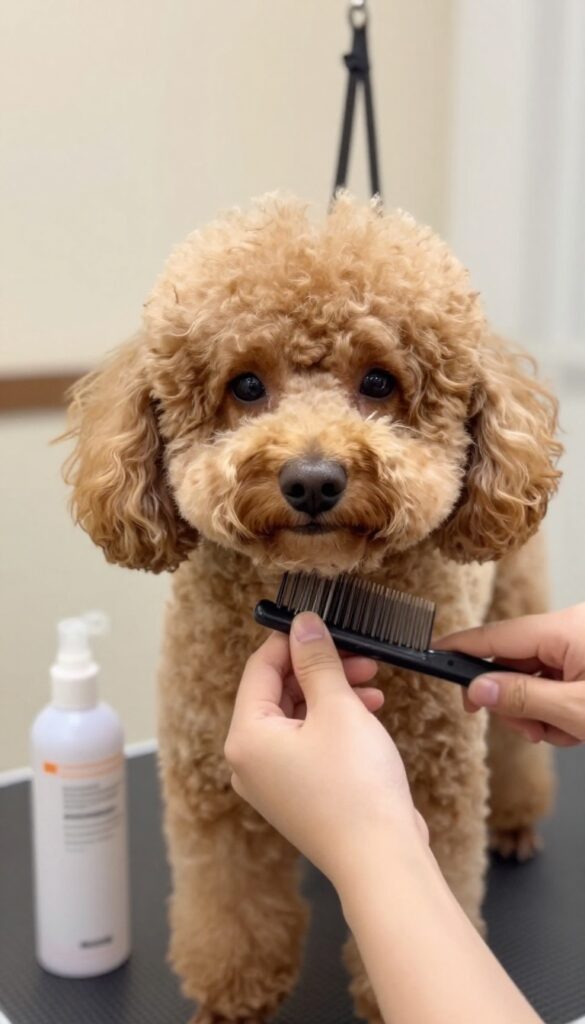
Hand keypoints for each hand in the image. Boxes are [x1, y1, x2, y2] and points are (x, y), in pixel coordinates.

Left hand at [225, 613, 425, 887]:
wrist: (382, 860)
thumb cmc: (357, 787)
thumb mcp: (338, 708)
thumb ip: (317, 661)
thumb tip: (303, 624)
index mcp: (246, 737)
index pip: (260, 668)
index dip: (292, 640)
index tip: (323, 623)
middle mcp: (249, 761)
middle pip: (278, 692)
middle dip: (320, 669)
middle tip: (359, 655)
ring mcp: (272, 782)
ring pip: (297, 717)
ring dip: (332, 694)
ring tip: (372, 684)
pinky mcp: (298, 794)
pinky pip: (308, 743)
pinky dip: (335, 723)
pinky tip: (369, 712)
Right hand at [438, 604, 584, 745]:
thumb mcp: (576, 709)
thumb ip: (524, 697)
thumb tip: (478, 689)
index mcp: (564, 628)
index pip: (497, 634)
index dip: (461, 647)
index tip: (434, 655)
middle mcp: (569, 629)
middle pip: (514, 662)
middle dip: (515, 702)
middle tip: (529, 731)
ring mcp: (579, 644)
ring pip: (533, 676)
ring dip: (538, 712)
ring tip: (565, 732)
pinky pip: (553, 681)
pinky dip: (556, 708)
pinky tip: (574, 726)